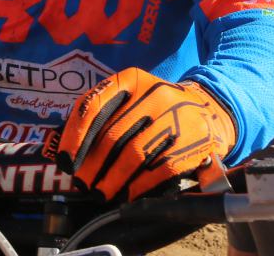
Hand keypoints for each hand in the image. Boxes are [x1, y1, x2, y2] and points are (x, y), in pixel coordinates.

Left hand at [47, 68, 235, 200]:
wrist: (209, 109)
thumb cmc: (156, 108)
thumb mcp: (132, 96)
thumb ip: (103, 113)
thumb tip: (66, 149)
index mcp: (131, 78)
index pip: (93, 104)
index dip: (74, 135)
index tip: (64, 159)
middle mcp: (154, 93)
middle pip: (112, 135)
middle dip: (92, 164)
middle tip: (82, 183)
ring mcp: (176, 116)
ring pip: (134, 155)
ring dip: (113, 179)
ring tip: (101, 192)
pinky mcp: (193, 140)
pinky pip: (159, 169)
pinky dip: (140, 185)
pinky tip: (128, 194)